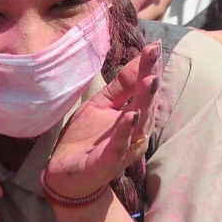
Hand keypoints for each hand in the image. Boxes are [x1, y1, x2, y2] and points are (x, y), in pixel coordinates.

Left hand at [44, 42, 161, 199]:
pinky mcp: (108, 162)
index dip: (148, 67)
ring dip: (145, 101)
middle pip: (146, 103)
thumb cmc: (87, 140)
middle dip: (151, 78)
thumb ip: (120, 87)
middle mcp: (134, 132)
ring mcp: (123, 148)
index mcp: (133, 117)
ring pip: (138, 123)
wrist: (66, 176)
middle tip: (155, 54)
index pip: (142, 89)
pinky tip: (130, 115)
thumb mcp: (101, 106)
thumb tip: (139, 60)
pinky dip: (125, 131)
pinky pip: (119, 145)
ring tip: (150, 79)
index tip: (154, 45)